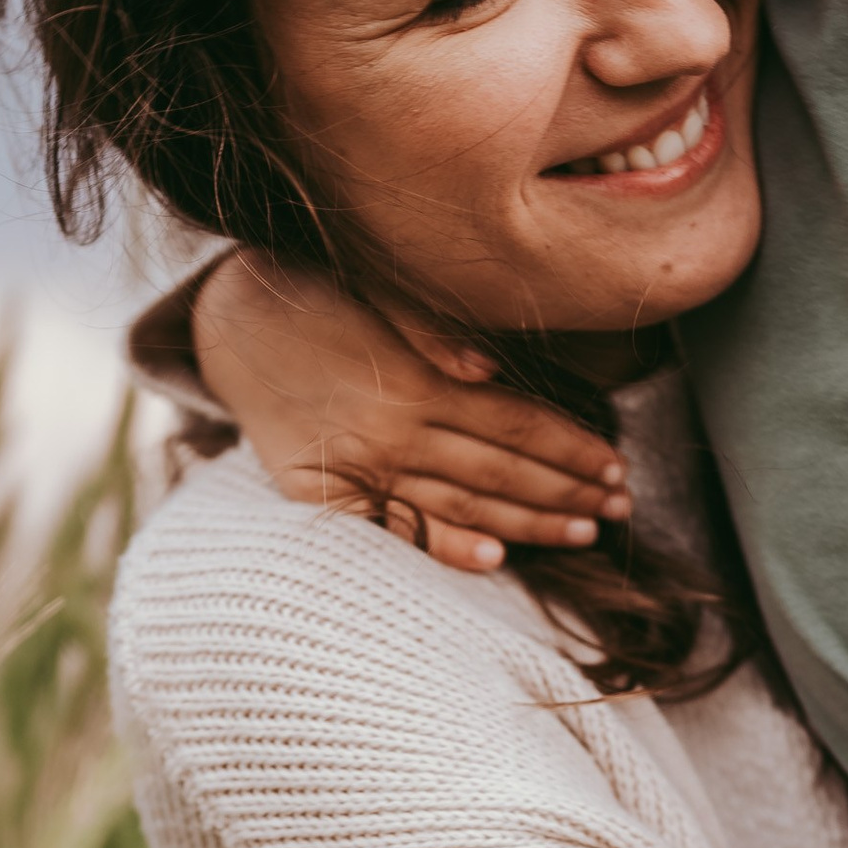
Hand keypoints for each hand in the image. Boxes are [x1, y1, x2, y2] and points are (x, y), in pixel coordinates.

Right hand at [189, 252, 631, 571]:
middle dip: (570, 493)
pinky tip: (495, 562)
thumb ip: (432, 323)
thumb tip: (488, 366)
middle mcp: (394, 430)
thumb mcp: (376, 285)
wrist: (226, 320)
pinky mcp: (323, 493)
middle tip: (621, 508)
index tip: (618, 466)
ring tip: (584, 533)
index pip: (520, 424)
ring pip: (464, 507)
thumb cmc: (317, 291)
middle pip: (505, 473)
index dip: (575, 449)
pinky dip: (447, 547)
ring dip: (531, 525)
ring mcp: (360, 466)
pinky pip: (398, 528)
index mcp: (418, 378)